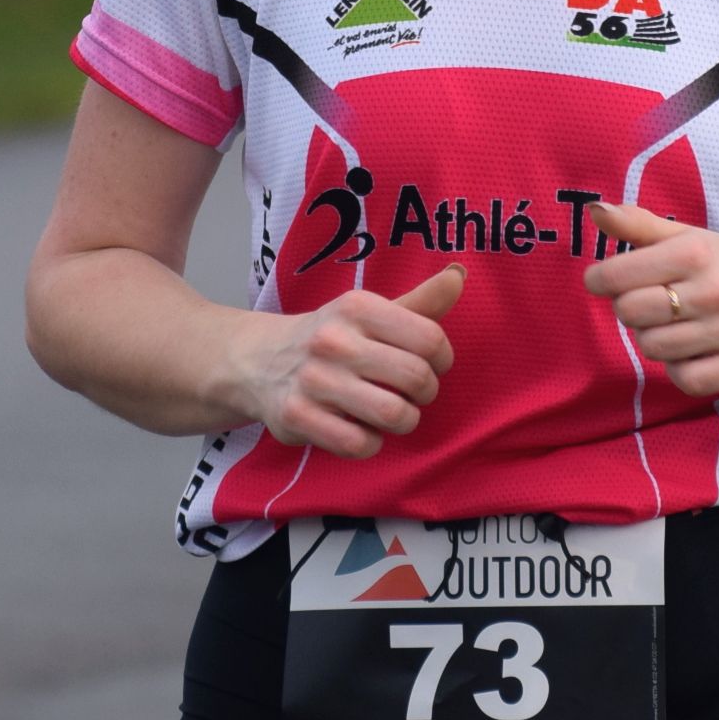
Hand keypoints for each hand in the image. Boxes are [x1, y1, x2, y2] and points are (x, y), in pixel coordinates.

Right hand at [223, 264, 463, 459]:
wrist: (259, 359)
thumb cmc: (333, 337)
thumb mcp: (371, 312)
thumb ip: (420, 301)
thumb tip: (459, 274)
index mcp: (356, 307)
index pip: (430, 338)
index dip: (442, 359)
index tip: (432, 364)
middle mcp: (333, 340)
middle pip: (416, 378)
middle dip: (425, 392)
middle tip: (413, 393)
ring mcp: (313, 379)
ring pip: (393, 414)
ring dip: (404, 420)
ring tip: (393, 413)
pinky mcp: (297, 416)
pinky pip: (359, 444)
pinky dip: (371, 443)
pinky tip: (362, 430)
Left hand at [582, 202, 718, 397]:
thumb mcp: (682, 235)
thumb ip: (636, 223)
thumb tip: (596, 211)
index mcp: (695, 252)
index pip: (617, 277)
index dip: (599, 280)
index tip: (601, 280)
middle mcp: (716, 291)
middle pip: (631, 314)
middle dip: (628, 308)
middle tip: (646, 301)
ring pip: (654, 348)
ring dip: (652, 337)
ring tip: (670, 324)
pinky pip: (686, 379)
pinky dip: (679, 368)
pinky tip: (688, 350)